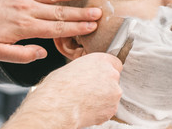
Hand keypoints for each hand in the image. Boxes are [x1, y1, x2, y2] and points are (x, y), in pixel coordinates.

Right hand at [3, 53, 122, 128]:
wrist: (57, 106)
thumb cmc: (58, 86)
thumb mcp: (72, 67)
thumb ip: (86, 69)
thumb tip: (86, 73)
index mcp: (101, 60)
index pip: (115, 63)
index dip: (106, 71)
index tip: (100, 76)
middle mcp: (111, 74)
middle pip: (113, 79)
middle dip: (104, 85)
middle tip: (89, 90)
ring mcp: (114, 92)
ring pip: (112, 95)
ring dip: (103, 98)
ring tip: (86, 101)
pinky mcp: (112, 109)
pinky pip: (108, 109)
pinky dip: (101, 110)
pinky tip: (87, 109)